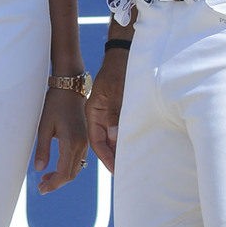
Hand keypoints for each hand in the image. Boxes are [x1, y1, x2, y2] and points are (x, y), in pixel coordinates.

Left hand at [34, 87, 88, 193]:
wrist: (70, 89)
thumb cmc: (55, 105)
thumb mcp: (44, 126)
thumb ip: (42, 149)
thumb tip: (39, 169)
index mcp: (71, 143)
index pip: (64, 173)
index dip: (53, 184)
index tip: (41, 189)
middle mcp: (82, 145)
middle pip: (71, 174)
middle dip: (56, 183)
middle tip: (41, 187)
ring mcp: (85, 143)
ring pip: (75, 168)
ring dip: (62, 177)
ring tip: (45, 180)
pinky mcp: (84, 139)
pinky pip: (78, 160)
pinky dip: (67, 168)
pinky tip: (55, 168)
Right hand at [85, 49, 127, 174]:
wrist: (121, 55)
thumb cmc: (117, 71)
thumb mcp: (115, 92)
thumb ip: (115, 114)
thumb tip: (115, 137)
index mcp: (93, 113)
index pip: (97, 141)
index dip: (106, 157)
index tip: (116, 170)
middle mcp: (98, 116)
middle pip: (103, 142)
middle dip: (113, 157)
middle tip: (124, 171)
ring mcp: (106, 113)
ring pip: (111, 137)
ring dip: (119, 149)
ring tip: (129, 163)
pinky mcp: (115, 109)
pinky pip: (118, 129)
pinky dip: (123, 138)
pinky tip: (132, 145)